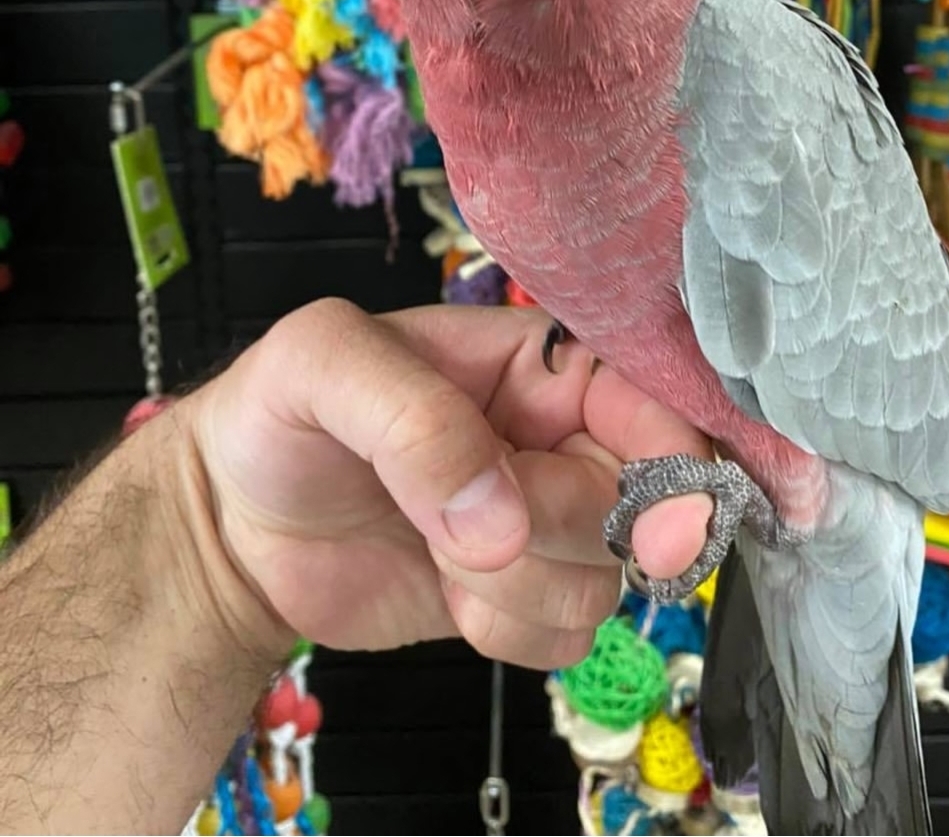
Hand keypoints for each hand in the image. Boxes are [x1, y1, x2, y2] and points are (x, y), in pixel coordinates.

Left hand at [190, 299, 711, 668]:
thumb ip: (415, 420)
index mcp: (534, 360)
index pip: (646, 394)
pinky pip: (572, 634)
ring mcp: (542, 520)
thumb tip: (500, 520)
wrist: (233, 526)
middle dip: (556, 525)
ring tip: (437, 550)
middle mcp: (555, 436)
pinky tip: (449, 593)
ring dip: (519, 586)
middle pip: (636, 497)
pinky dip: (511, 631)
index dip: (668, 450)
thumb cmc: (279, 416)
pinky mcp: (520, 594)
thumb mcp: (323, 365)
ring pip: (608, 575)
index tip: (652, 512)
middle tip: (471, 523)